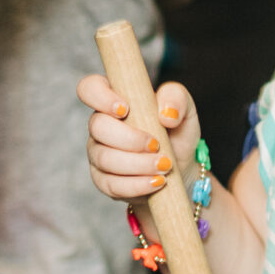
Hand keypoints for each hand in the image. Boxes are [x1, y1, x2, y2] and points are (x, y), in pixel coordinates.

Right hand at [77, 72, 198, 205]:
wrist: (181, 170)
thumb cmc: (176, 134)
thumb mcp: (185, 111)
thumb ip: (177, 98)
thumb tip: (165, 114)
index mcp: (114, 100)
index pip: (90, 88)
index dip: (100, 96)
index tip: (125, 109)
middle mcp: (100, 125)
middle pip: (97, 126)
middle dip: (129, 138)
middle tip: (156, 145)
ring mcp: (98, 153)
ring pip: (104, 158)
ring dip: (138, 164)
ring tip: (164, 167)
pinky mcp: (103, 180)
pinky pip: (110, 184)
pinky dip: (136, 185)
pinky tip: (156, 182)